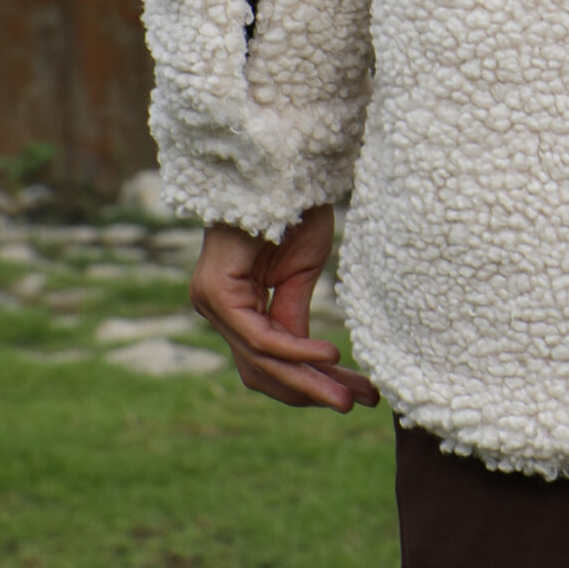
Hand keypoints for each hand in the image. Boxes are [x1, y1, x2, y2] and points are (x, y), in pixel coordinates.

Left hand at [189, 203, 380, 412]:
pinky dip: (294, 350)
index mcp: (234, 304)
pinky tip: (330, 356)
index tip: (356, 393)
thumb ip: (293, 317)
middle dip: (312, 391)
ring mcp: (210, 303)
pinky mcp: (215, 293)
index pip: (270, 360)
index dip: (312, 382)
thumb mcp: (300, 270)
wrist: (278, 163)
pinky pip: (258, 336)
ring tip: (348, 396)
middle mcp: (215, 308)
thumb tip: (306, 366)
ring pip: (260, 362)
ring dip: (307, 382)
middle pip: (263, 370)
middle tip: (358, 404)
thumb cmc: (290, 207)